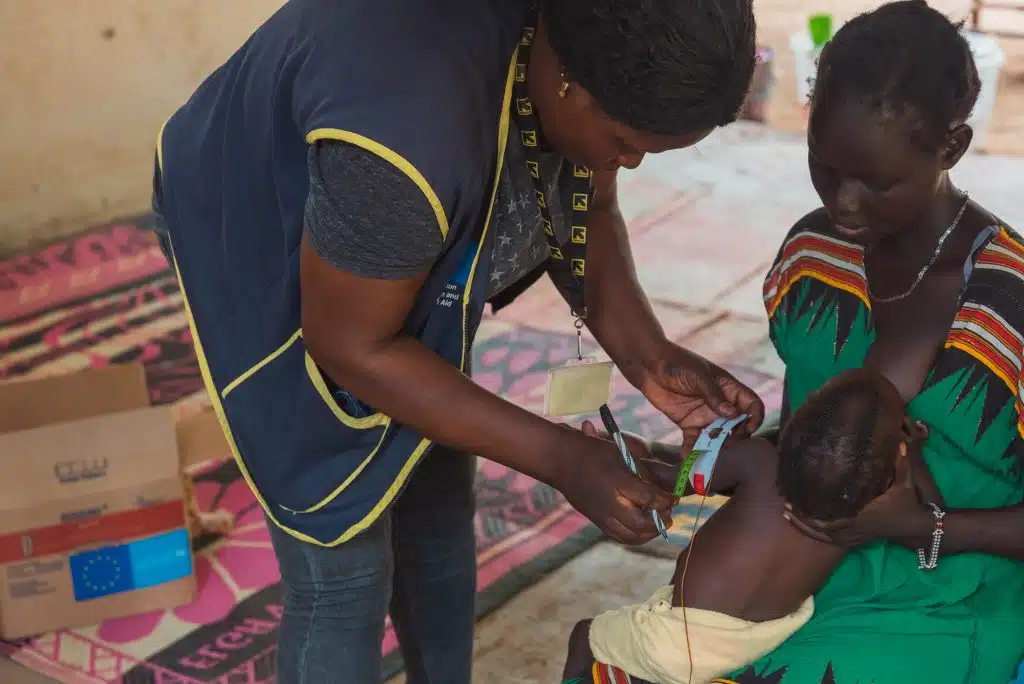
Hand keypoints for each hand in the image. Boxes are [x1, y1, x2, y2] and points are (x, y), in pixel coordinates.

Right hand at [551, 425, 677, 544]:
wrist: (563, 462)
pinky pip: (620, 537)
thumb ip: (642, 472)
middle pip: (642, 523)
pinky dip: (636, 537)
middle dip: (661, 519)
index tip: (675, 498)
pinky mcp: (597, 522)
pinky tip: (645, 529)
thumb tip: (660, 488)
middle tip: (670, 511)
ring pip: (632, 535)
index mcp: (618, 483)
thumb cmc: (595, 452)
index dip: (666, 500)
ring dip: (651, 532)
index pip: (650, 499)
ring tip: (661, 522)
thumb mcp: (622, 454)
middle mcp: (610, 503)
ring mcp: (602, 516)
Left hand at [639, 342, 764, 452]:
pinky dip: (692, 449)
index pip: (751, 404)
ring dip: (714, 447)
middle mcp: (721, 404)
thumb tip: (732, 414)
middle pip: (737, 425)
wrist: (650, 367)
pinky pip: (694, 440)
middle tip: (724, 443)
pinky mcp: (688, 423)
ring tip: (707, 453)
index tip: (748, 429)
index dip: (754, 417)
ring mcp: (705, 415)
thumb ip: (714, 395)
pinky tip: (687, 456)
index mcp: (728, 389)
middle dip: (734, 437)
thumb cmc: (678, 364)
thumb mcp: (699, 376)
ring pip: (717, 436)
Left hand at [783, 421, 940, 547]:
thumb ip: (901, 461)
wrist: (920, 526)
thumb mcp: (906, 481)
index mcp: (863, 514)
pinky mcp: (859, 540)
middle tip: (784, 508)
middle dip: (802, 520)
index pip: (831, 519)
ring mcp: (857, 536)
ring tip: (788, 516)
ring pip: (825, 538)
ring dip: (806, 529)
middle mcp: (857, 527)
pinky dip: (817, 536)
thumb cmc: (910, 502)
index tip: (795, 502)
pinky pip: (833, 543)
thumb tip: (899, 439)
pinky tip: (806, 528)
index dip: (811, 514)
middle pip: (822, 530)